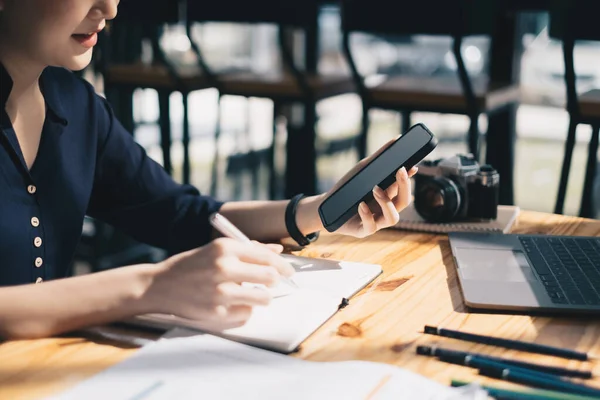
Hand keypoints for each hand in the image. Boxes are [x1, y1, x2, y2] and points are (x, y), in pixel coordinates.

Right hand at [142, 238, 293, 329]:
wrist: (159, 285)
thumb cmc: (191, 265)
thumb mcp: (217, 250)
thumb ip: (248, 250)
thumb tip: (277, 251)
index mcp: (225, 248)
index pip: (267, 257)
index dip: (283, 265)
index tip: (288, 271)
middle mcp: (223, 268)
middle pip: (270, 277)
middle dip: (275, 281)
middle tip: (272, 283)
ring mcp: (220, 292)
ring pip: (263, 298)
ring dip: (262, 297)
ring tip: (252, 295)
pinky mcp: (216, 312)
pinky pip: (246, 314)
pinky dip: (244, 310)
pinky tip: (232, 304)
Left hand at [297, 138, 417, 238]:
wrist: (326, 208)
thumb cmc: (347, 189)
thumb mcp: (362, 171)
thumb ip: (379, 157)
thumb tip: (397, 139)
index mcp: (388, 195)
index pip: (404, 188)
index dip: (410, 179)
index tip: (411, 166)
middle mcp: (385, 209)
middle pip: (404, 202)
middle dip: (405, 186)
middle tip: (400, 170)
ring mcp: (376, 221)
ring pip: (393, 218)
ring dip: (387, 203)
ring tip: (375, 189)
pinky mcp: (363, 231)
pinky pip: (371, 226)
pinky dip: (367, 215)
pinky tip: (360, 205)